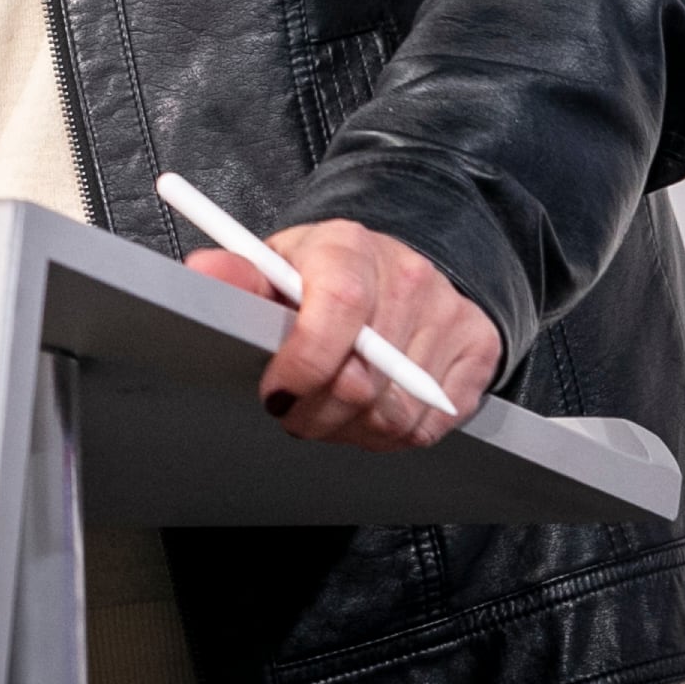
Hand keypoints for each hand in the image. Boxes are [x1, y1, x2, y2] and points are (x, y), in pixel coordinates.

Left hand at [183, 219, 498, 451]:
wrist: (398, 265)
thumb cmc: (324, 273)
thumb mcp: (276, 267)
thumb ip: (239, 278)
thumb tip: (205, 274)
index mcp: (349, 247)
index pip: (338, 307)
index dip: (304, 363)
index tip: (275, 392)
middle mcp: (409, 275)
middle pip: (362, 377)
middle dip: (313, 413)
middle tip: (290, 413)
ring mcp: (450, 313)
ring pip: (394, 413)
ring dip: (348, 432)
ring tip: (325, 413)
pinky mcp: (479, 349)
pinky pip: (428, 425)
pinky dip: (388, 436)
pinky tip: (365, 415)